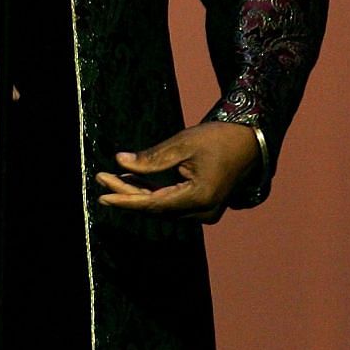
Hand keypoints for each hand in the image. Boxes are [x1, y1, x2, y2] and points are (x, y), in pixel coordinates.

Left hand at [94, 122, 260, 222]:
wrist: (249, 141)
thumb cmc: (218, 139)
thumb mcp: (182, 144)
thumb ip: (152, 158)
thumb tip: (120, 162)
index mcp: (201, 198)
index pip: (154, 204)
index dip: (125, 200)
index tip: (102, 194)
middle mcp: (204, 210)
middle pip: (156, 207)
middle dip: (126, 194)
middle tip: (100, 178)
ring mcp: (205, 210)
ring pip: (162, 206)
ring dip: (137, 193)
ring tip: (111, 178)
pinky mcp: (203, 204)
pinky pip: (171, 202)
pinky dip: (151, 192)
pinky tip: (131, 180)